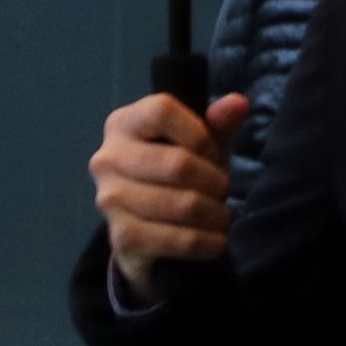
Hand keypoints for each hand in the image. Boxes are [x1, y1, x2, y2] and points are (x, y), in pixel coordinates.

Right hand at [92, 90, 249, 304]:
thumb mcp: (198, 144)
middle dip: (215, 182)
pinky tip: (214, 240)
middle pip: (178, 163)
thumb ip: (218, 121)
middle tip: (222, 191)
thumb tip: (239, 103)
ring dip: (216, 214)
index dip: (198, 133)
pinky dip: (208, 242)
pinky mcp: (122, 238)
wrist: (145, 233)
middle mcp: (107, 158)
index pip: (162, 110)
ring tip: (220, 216)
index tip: (210, 153)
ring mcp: (110, 199)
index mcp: (122, 124)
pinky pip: (179, 240)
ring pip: (184, 204)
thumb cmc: (174, 176)